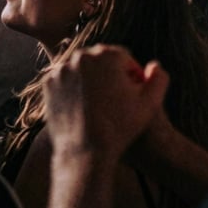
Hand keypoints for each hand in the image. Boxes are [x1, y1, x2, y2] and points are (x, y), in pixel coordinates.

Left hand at [43, 44, 168, 161]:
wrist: (86, 152)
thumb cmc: (120, 128)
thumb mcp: (150, 104)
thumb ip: (159, 79)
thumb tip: (154, 65)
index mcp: (107, 55)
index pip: (123, 57)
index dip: (130, 74)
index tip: (131, 93)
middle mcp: (82, 56)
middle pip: (101, 60)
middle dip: (109, 75)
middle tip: (114, 99)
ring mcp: (62, 68)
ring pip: (82, 68)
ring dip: (90, 79)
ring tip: (98, 104)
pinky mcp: (48, 82)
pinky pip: (65, 79)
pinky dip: (73, 88)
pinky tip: (82, 106)